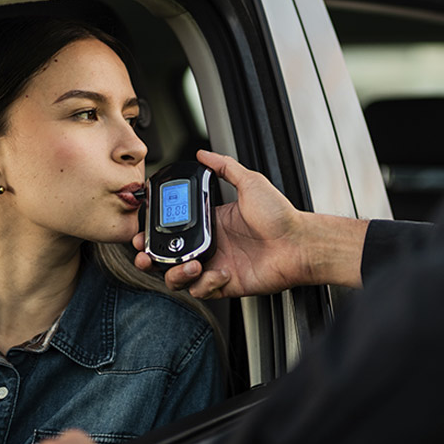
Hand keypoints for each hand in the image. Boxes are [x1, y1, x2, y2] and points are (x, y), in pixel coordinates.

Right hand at [134, 150, 365, 298]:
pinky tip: (220, 272)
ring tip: (192, 265)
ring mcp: (216, 266)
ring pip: (179, 277)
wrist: (300, 244)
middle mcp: (211, 245)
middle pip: (169, 256)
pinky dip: (206, 283)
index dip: (155, 232)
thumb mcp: (251, 182)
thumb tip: (203, 153)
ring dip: (177, 273)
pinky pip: (203, 290)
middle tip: (146, 254)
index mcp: (211, 223)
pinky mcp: (226, 285)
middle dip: (152, 258)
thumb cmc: (281, 215)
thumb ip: (225, 167)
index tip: (143, 230)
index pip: (174, 228)